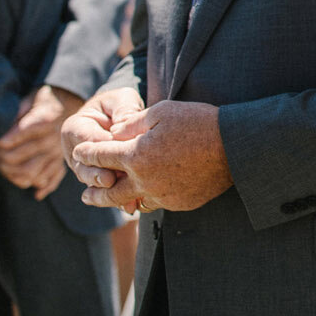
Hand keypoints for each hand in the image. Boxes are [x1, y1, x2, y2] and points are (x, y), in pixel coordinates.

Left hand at [0, 85, 82, 200]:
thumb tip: (5, 123)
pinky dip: (41, 187)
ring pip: (31, 173)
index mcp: (46, 119)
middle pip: (22, 155)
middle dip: (2, 157)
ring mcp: (57, 153)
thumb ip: (19, 111)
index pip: (25, 132)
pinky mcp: (61, 163)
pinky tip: (30, 186)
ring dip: (11, 173)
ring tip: (3, 166)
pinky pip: (52, 180)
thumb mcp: (30, 99)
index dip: (8, 139)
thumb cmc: (42, 103)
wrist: (67, 106)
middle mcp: (53, 138)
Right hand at [65, 88, 146, 209]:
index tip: (118, 154)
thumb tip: (124, 128)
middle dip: (98, 175)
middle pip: (84, 167)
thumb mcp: (122, 99)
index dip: (103, 148)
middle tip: (111, 180)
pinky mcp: (96, 180)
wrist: (119, 118)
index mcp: (75, 128)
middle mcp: (74, 151)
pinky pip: (104, 192)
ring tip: (122, 198)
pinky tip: (130, 204)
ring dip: (108, 191)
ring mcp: (84, 168)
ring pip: (93, 183)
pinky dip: (117, 198)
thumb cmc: (119, 105)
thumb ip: (123, 110)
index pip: (87, 140)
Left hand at [72, 100, 231, 212]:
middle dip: (94, 192)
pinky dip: (149, 198)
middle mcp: (145, 180)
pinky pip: (158, 203)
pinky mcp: (180, 203)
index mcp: (136, 155)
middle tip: (85, 195)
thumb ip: (132, 123)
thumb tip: (113, 133)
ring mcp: (163, 195)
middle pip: (109, 192)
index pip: (101, 155)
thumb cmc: (199, 122)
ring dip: (120, 201)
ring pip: (133, 202)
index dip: (87, 151)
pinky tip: (149, 194)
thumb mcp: (162, 111)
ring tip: (114, 201)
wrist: (236, 145)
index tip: (79, 151)